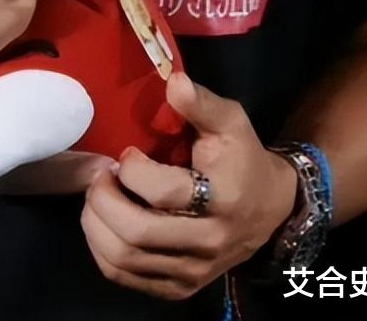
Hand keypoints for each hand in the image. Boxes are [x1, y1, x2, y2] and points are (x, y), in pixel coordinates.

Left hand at [79, 71, 298, 300]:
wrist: (270, 208)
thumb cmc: (242, 158)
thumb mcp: (230, 122)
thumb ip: (200, 103)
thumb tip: (172, 80)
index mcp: (223, 199)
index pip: (163, 193)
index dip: (132, 169)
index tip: (127, 152)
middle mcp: (208, 241)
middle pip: (137, 234)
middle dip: (103, 200)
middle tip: (99, 176)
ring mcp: (193, 270)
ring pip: (125, 260)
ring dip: (96, 226)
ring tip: (97, 198)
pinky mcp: (180, 286)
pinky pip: (126, 278)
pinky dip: (102, 251)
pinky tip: (103, 225)